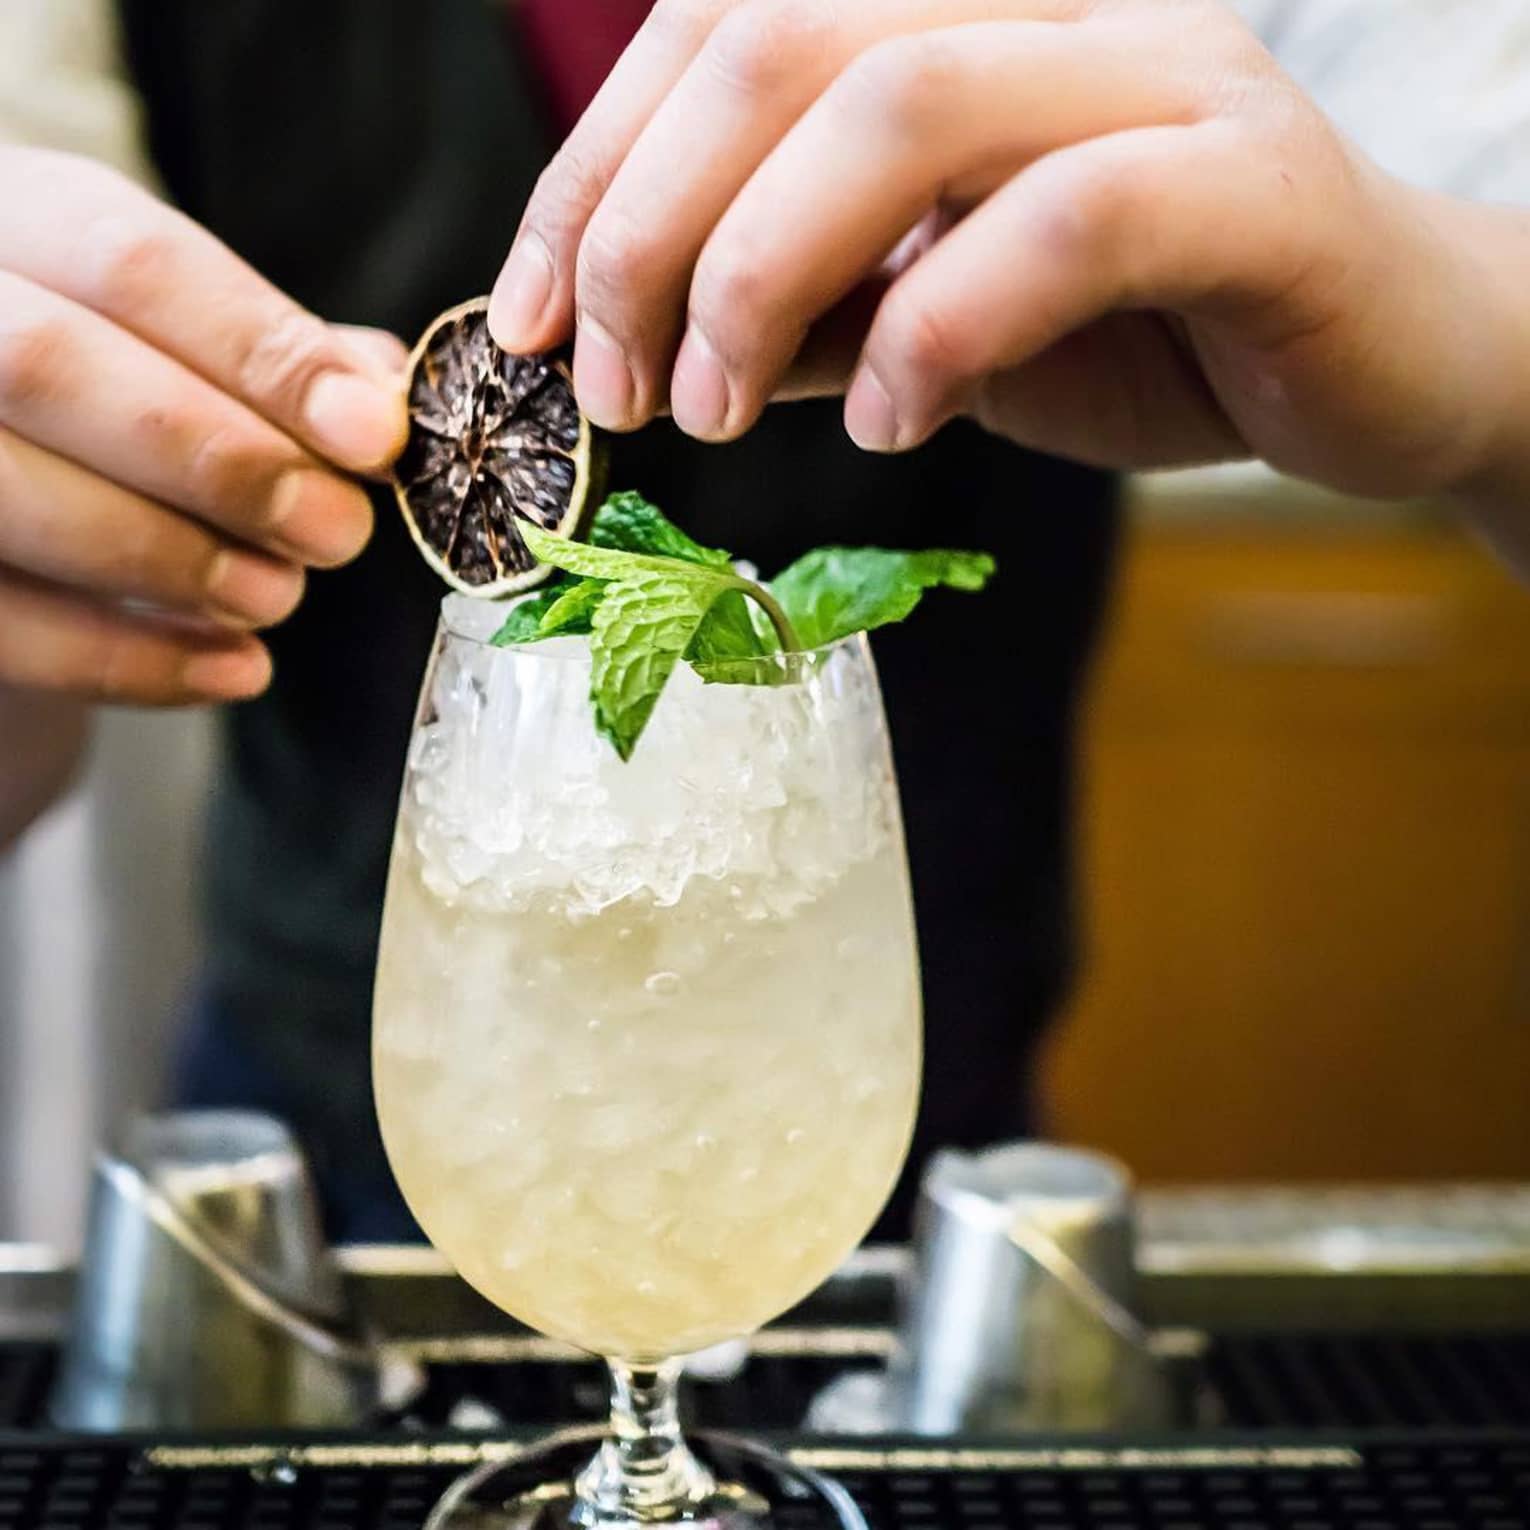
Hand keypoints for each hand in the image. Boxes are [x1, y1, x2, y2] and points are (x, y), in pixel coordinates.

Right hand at [0, 146, 408, 704]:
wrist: (10, 472)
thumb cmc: (120, 390)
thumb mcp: (190, 341)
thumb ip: (280, 358)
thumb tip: (383, 398)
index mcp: (24, 221)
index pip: (132, 261)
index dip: (263, 354)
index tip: (374, 436)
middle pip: (50, 366)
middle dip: (221, 462)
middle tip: (337, 532)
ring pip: (6, 489)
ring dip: (172, 559)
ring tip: (277, 596)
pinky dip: (125, 658)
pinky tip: (234, 669)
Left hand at [487, 0, 1529, 515]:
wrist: (1373, 363)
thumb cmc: (1141, 331)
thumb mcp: (928, 319)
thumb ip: (809, 303)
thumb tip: (644, 334)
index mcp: (951, 17)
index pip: (720, 29)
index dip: (593, 172)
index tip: (528, 320)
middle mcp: (1048, 7)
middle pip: (780, 43)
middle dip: (650, 229)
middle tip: (616, 388)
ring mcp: (1159, 77)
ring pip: (906, 102)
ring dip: (765, 275)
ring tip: (715, 416)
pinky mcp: (1250, 185)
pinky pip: (1066, 221)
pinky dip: (942, 328)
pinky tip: (889, 426)